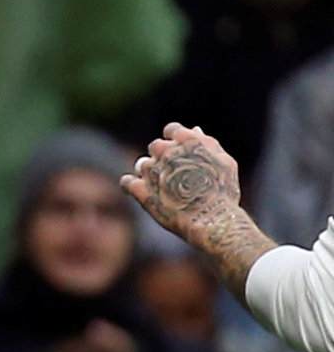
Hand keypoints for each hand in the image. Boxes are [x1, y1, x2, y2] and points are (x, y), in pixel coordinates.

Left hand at [123, 124, 277, 296]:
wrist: (213, 220)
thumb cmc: (223, 193)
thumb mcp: (225, 163)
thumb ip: (208, 144)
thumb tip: (195, 130)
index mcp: (185, 139)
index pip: (171, 130)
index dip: (175, 142)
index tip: (180, 155)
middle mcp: (164, 150)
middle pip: (156, 146)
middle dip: (164, 158)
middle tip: (176, 177)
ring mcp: (150, 169)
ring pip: (142, 164)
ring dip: (149, 173)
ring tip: (164, 190)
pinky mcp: (140, 189)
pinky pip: (127, 182)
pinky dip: (131, 186)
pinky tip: (139, 192)